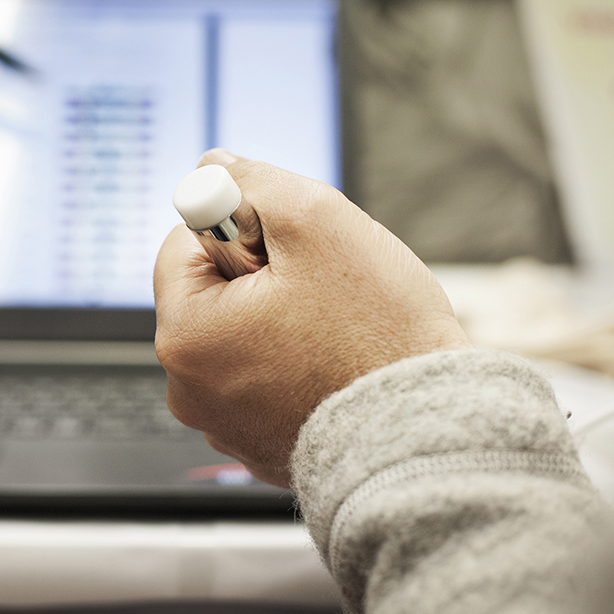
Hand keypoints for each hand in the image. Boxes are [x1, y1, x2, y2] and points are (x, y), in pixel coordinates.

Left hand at [154, 150, 471, 487]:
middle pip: (213, 294)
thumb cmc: (377, 335)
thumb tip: (212, 168)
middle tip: (321, 292)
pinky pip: (267, 381)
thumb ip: (253, 183)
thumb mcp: (315, 222)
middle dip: (263, 279)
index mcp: (186, 336)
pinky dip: (297, 366)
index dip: (242, 232)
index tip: (288, 251)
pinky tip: (339, 368)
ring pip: (243, 337)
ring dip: (281, 322)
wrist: (429, 432)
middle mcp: (190, 390)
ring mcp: (225, 424)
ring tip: (336, 334)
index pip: (183, 246)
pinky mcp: (261, 445)